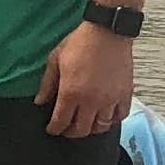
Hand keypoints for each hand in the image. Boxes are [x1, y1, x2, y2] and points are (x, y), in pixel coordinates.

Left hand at [34, 23, 132, 138]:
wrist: (107, 32)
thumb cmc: (80, 43)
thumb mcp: (55, 60)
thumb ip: (47, 84)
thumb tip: (39, 102)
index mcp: (71, 93)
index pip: (61, 122)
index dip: (54, 129)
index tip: (52, 129)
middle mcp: (91, 101)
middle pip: (81, 130)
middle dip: (71, 132)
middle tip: (66, 129)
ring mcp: (110, 100)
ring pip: (101, 127)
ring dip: (91, 128)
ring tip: (85, 123)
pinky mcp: (124, 94)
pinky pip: (120, 116)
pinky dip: (113, 120)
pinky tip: (106, 116)